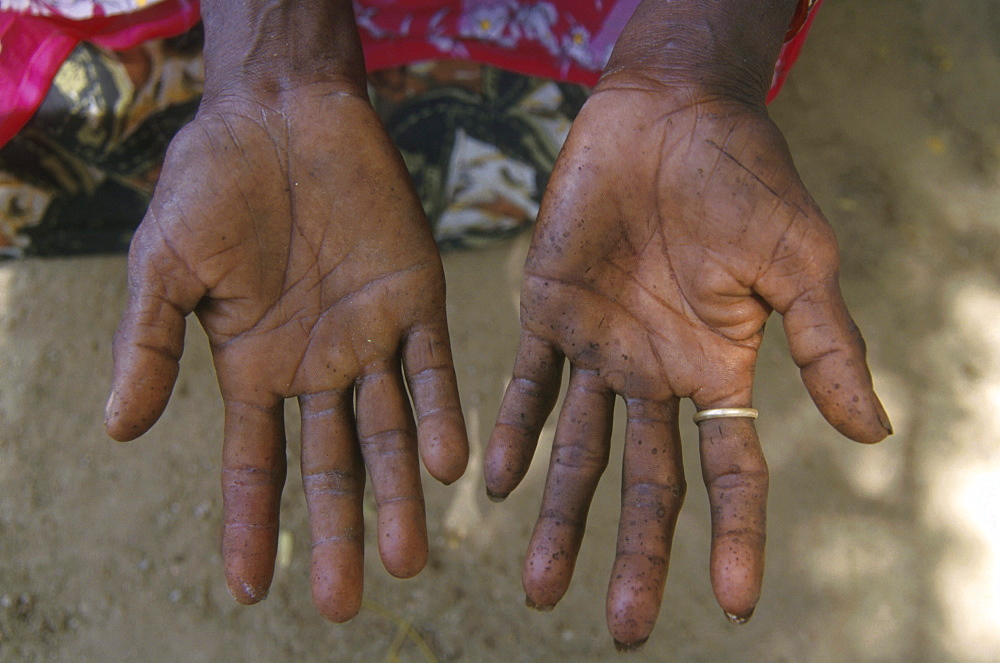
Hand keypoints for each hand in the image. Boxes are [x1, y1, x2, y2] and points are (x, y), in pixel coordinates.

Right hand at [105, 82, 467, 621]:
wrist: (281, 115)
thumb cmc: (211, 184)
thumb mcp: (164, 267)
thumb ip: (150, 346)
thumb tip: (117, 431)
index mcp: (254, 368)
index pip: (252, 464)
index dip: (249, 525)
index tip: (252, 590)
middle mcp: (318, 367)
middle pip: (331, 465)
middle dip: (339, 531)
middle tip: (348, 601)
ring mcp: (371, 337)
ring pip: (390, 431)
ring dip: (401, 492)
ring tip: (412, 556)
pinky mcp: (417, 299)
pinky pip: (433, 367)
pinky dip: (441, 413)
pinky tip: (447, 465)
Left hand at [484, 75, 890, 646]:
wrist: (668, 112)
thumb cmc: (745, 176)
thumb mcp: (797, 261)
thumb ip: (822, 345)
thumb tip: (874, 435)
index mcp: (719, 367)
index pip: (731, 473)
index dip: (737, 538)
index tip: (737, 606)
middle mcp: (656, 372)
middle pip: (647, 483)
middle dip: (635, 554)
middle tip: (621, 628)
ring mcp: (599, 347)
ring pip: (577, 449)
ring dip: (559, 515)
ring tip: (537, 584)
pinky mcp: (547, 310)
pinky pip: (524, 382)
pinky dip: (509, 430)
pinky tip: (493, 482)